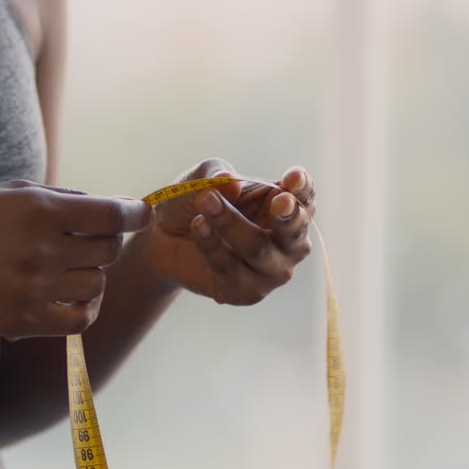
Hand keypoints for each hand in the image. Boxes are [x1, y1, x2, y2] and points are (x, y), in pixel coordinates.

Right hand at [0, 180, 151, 338]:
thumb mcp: (6, 192)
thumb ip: (58, 197)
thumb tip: (107, 206)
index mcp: (39, 210)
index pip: (113, 215)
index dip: (135, 213)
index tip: (140, 213)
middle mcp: (41, 249)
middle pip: (109, 250)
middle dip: (105, 242)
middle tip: (86, 240)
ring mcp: (33, 289)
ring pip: (96, 284)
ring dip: (90, 274)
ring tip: (67, 267)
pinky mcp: (24, 321)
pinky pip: (81, 319)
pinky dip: (86, 308)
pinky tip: (72, 296)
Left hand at [144, 159, 315, 304]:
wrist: (163, 235)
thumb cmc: (195, 202)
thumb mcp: (203, 178)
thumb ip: (217, 177)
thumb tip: (231, 183)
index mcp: (286, 207)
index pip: (305, 198)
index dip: (303, 188)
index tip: (293, 177)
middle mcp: (287, 242)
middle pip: (295, 230)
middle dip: (288, 215)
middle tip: (278, 200)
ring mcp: (270, 270)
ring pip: (258, 248)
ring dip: (230, 223)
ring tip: (204, 201)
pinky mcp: (246, 292)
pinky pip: (231, 268)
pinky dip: (212, 245)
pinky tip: (197, 226)